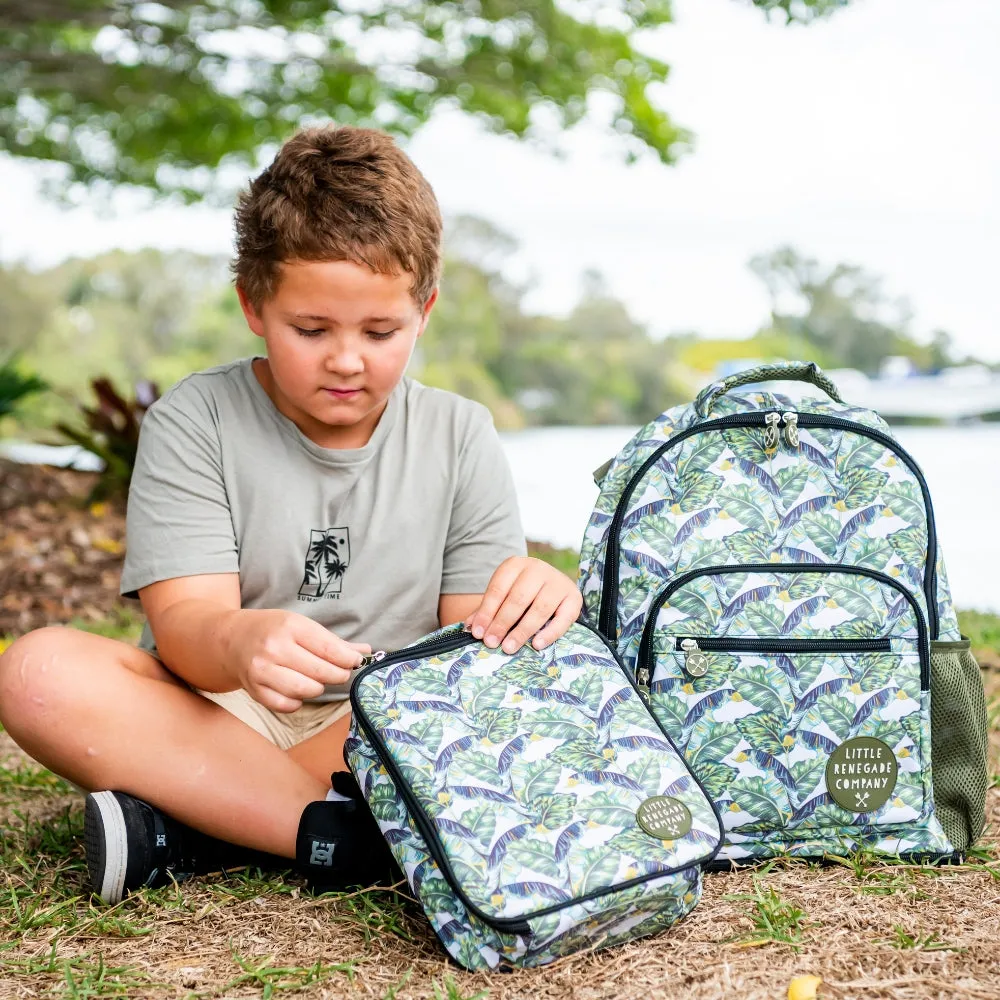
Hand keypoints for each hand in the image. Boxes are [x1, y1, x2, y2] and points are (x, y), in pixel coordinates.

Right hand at [223, 609, 369, 712]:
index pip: (329, 649)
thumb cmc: (273, 630)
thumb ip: (334, 641)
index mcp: (290, 627)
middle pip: (321, 672)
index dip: (349, 659)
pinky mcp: (254, 690)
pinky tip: (296, 690)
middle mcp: (274, 648)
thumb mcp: (302, 626)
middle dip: (337, 675)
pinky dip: (297, 701)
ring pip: (306, 690)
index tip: (356, 662)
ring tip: (315, 679)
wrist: (232, 639)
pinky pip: (287, 705)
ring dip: (317, 687)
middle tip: (340, 672)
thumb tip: (367, 651)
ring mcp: (262, 670)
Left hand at [465, 556, 581, 654]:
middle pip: (518, 598)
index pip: (498, 589)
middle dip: (502, 623)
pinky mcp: (574, 598)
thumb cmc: (522, 592)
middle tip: (491, 643)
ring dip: (522, 630)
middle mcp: (538, 569)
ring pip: (540, 608)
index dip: (487, 612)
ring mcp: (558, 582)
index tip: (478, 633)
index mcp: (516, 565)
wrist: (553, 584)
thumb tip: (470, 627)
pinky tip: (536, 645)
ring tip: (509, 647)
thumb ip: (488, 610)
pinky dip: (550, 633)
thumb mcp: (503, 596)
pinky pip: (563, 618)